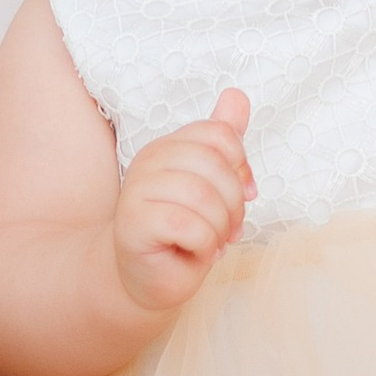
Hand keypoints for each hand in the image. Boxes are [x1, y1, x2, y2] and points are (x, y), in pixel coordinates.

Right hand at [113, 91, 253, 312]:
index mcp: (168, 147)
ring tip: (210, 241)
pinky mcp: (133, 223)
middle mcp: (148, 162)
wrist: (148, 279)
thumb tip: (237, 96)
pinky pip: (190, 225)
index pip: (221, 136)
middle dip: (233, 204)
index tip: (242, 196)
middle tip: (226, 228)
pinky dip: (205, 244)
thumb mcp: (211, 184)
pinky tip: (197, 252)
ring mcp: (136, 191)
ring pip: (204, 196)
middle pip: (216, 164)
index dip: (241, 169)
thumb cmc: (183, 233)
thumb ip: (223, 141)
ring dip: (219, 228)